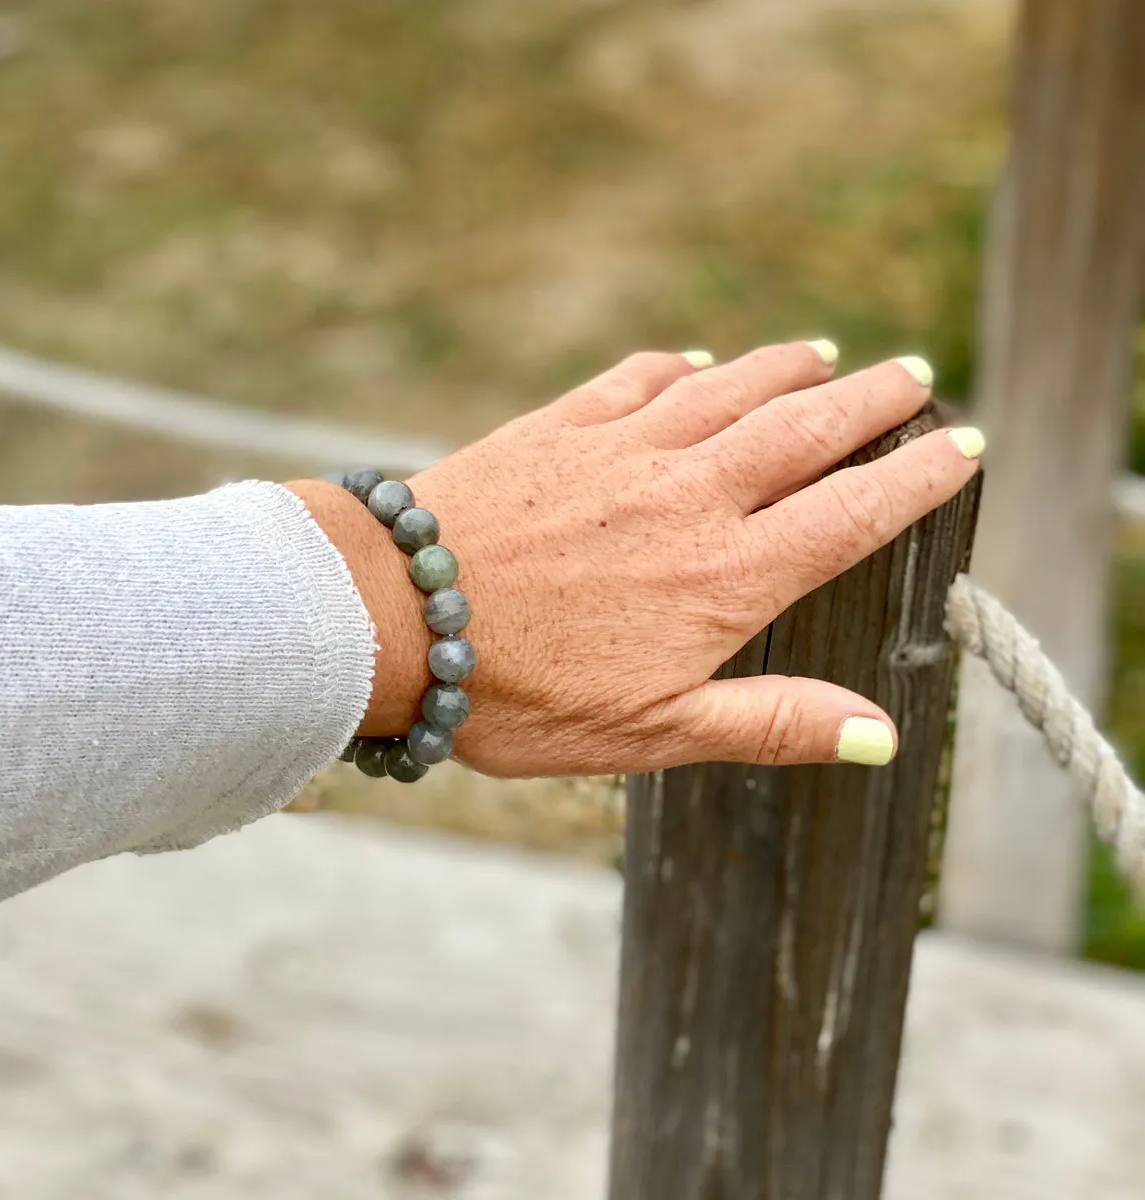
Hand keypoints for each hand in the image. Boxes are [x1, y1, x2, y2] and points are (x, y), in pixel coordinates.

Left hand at [292, 341, 981, 776]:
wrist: (396, 616)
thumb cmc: (520, 690)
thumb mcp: (654, 731)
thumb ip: (770, 722)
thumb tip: (879, 732)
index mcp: (724, 576)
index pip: (852, 512)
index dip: (917, 478)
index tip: (961, 446)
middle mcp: (689, 497)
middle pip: (807, 429)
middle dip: (873, 401)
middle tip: (915, 375)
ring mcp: (623, 450)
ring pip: (732, 389)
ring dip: (789, 367)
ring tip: (830, 354)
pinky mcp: (561, 428)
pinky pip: (639, 380)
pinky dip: (682, 367)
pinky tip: (696, 363)